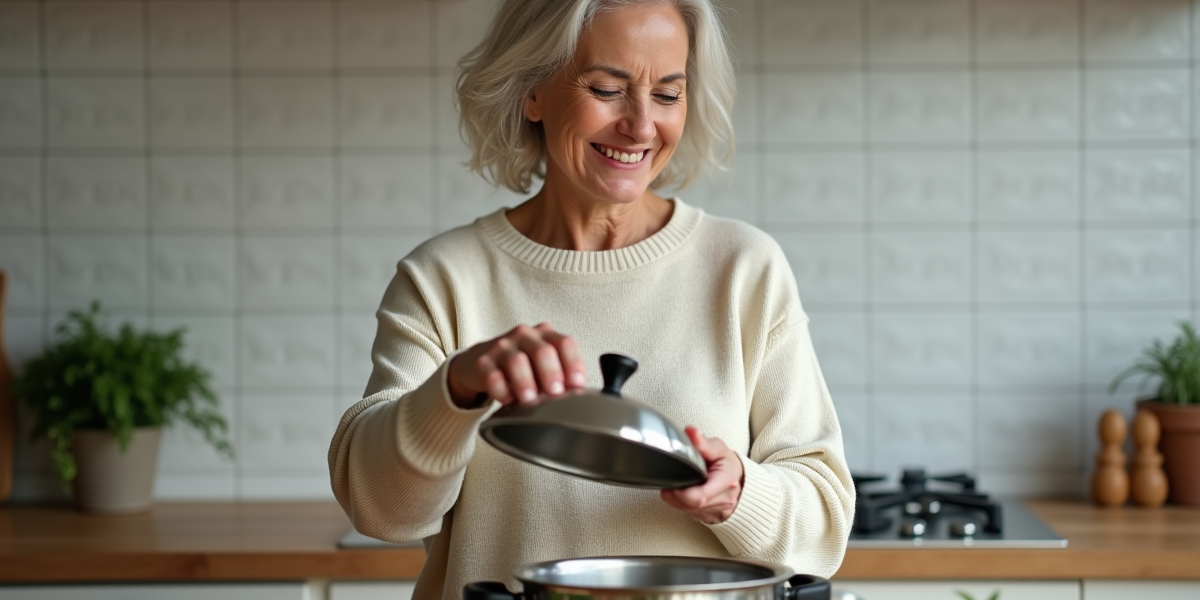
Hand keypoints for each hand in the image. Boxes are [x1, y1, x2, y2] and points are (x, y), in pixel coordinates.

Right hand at [447, 323, 585, 408]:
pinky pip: (492, 375)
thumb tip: (578, 396)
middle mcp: (525, 336)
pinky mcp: (483, 361)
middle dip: (551, 373)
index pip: (565, 344)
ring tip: (529, 399)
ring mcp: (503, 346)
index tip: (577, 384)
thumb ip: (562, 376)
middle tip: (554, 392)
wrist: (482, 364)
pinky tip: (507, 400)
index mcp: (546, 335)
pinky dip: (501, 390)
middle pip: (543, 351)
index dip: (574, 364)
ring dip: (526, 382)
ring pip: (517, 361)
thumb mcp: (544, 366)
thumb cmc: (522, 367)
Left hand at [659, 426, 743, 523]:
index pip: (698, 497)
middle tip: (671, 481)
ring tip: (678, 485)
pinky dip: (682, 505)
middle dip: (675, 494)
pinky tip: (685, 493)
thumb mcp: (718, 449)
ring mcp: (718, 512)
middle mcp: (723, 500)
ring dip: (677, 500)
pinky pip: (690, 514)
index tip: (673, 481)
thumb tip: (690, 432)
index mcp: (726, 482)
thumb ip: (703, 443)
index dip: (679, 492)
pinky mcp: (711, 518)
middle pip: (690, 505)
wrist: (742, 480)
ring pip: (687, 511)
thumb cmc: (727, 464)